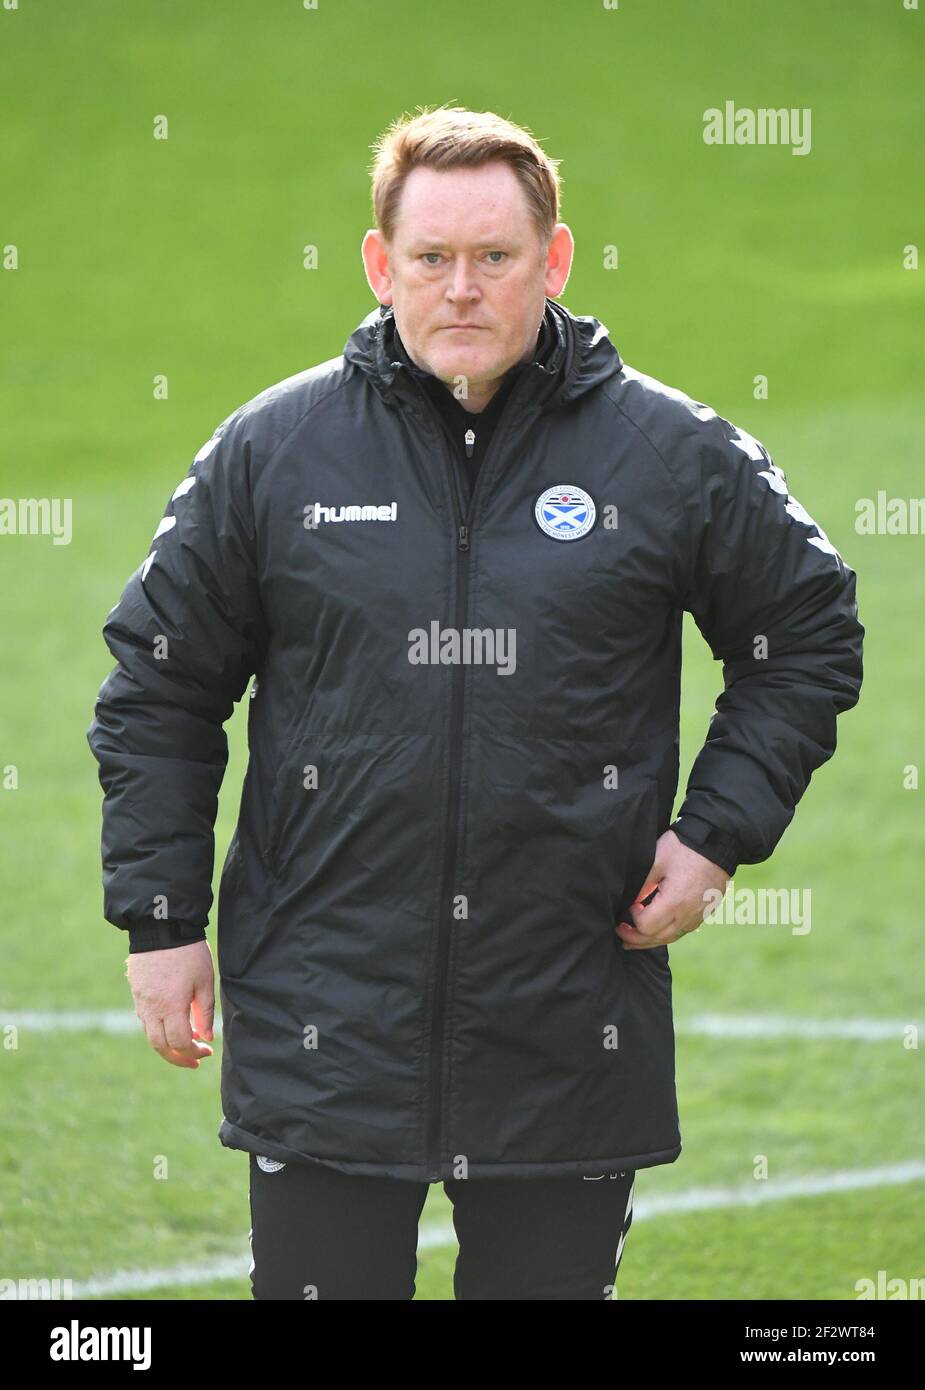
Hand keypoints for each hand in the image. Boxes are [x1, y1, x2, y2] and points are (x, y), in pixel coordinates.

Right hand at [126, 939, 214, 1067]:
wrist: (161, 927)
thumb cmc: (188, 953)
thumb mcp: (204, 981)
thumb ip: (204, 1012)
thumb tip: (206, 1037)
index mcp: (170, 1007)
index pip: (180, 1043)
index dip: (194, 1052)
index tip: (207, 1050)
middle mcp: (151, 1009)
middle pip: (160, 1047)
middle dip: (178, 1058)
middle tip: (194, 1060)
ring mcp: (141, 1001)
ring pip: (150, 1035)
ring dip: (167, 1046)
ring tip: (185, 1045)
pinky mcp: (136, 993)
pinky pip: (144, 1020)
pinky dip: (157, 1030)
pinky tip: (171, 1025)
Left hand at [615, 829, 728, 949]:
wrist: (717, 843)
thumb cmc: (684, 848)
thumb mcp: (656, 861)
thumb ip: (642, 886)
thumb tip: (630, 903)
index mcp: (675, 902)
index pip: (647, 926)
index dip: (633, 920)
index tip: (630, 906)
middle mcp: (688, 915)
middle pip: (657, 938)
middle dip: (635, 938)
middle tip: (620, 931)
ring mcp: (698, 916)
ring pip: (670, 938)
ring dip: (649, 941)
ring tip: (632, 940)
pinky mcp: (703, 913)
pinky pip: (682, 931)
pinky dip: (665, 934)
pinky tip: (656, 930)